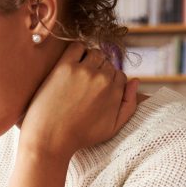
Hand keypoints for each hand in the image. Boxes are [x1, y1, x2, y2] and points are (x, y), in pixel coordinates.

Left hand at [20, 42, 139, 157]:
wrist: (49, 139)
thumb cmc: (80, 136)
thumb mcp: (112, 128)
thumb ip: (129, 105)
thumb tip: (136, 80)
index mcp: (115, 92)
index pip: (120, 75)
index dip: (109, 82)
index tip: (95, 91)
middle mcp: (103, 79)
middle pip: (108, 63)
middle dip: (99, 71)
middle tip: (84, 84)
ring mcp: (84, 71)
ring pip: (94, 53)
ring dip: (89, 60)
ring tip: (78, 75)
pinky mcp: (64, 67)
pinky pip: (76, 46)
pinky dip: (76, 50)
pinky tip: (70, 64)